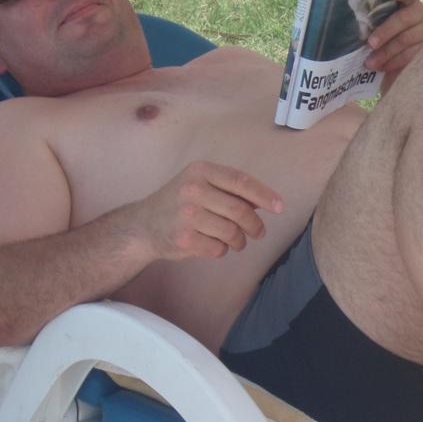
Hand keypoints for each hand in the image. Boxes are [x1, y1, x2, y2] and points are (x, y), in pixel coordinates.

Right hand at [139, 161, 283, 261]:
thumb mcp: (201, 185)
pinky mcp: (182, 238)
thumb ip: (230, 190)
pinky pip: (217, 248)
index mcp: (200, 171)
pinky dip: (222, 250)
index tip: (279, 207)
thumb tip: (266, 200)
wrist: (142, 225)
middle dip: (255, 225)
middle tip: (258, 232)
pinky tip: (214, 245)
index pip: (240, 181)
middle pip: (240, 210)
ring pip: (231, 232)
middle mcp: (192, 190)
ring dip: (239, 241)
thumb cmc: (179, 203)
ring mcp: (186, 214)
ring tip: (236, 241)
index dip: (264, 195)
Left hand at [364, 0, 422, 75]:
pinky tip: (383, 67)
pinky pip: (412, 56)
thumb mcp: (375, 24)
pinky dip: (395, 62)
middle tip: (370, 44)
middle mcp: (421, 12)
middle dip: (385, 32)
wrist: (394, 61)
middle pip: (404, 19)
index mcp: (407, 1)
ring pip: (407, 39)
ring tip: (370, 62)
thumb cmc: (381, 38)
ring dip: (387, 52)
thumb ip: (369, 16)